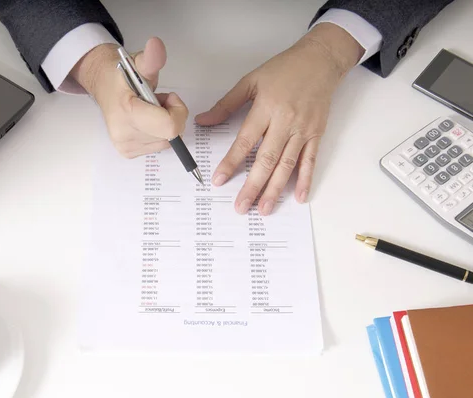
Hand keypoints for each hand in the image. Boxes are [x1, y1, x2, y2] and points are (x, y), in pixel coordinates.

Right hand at [71, 37, 187, 157]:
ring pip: (166, 142)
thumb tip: (156, 44)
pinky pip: (158, 146)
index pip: (169, 127)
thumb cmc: (122, 76)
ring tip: (150, 110)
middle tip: (156, 101)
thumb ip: (151, 58)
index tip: (168, 98)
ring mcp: (126, 147)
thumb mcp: (139, 63)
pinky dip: (158, 134)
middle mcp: (124, 135)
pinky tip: (146, 121)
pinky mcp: (128, 153)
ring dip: (165, 125)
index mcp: (127, 113)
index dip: (177, 112)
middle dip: (171, 116)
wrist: (104, 86)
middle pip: (170, 135)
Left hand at [196, 23, 363, 214]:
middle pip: (266, 159)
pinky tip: (298, 197)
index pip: (245, 141)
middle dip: (252, 186)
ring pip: (287, 165)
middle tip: (241, 206)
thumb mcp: (251, 81)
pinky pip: (310, 160)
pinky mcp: (316, 134)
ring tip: (264, 209)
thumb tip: (204, 121)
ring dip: (275, 189)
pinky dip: (305, 179)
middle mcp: (285, 122)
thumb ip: (226, 104)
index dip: (231, 162)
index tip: (219, 180)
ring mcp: (303, 130)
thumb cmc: (285, 69)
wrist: (320, 60)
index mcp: (266, 108)